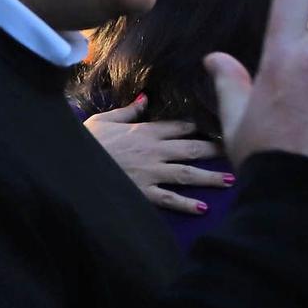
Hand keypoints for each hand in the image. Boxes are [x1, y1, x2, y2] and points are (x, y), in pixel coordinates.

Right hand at [84, 98, 229, 215]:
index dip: (200, 127)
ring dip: (210, 178)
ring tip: (230, 180)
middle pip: (192, 148)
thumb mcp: (104, 120)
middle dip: (215, 149)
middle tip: (237, 150)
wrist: (71, 167)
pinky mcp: (143, 192)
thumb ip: (128, 111)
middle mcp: (154, 150)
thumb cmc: (85, 142)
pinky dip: (187, 204)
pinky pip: (169, 199)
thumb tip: (145, 99)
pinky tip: (203, 208)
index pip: (180, 126)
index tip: (219, 126)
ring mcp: (150, 172)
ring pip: (188, 173)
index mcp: (145, 131)